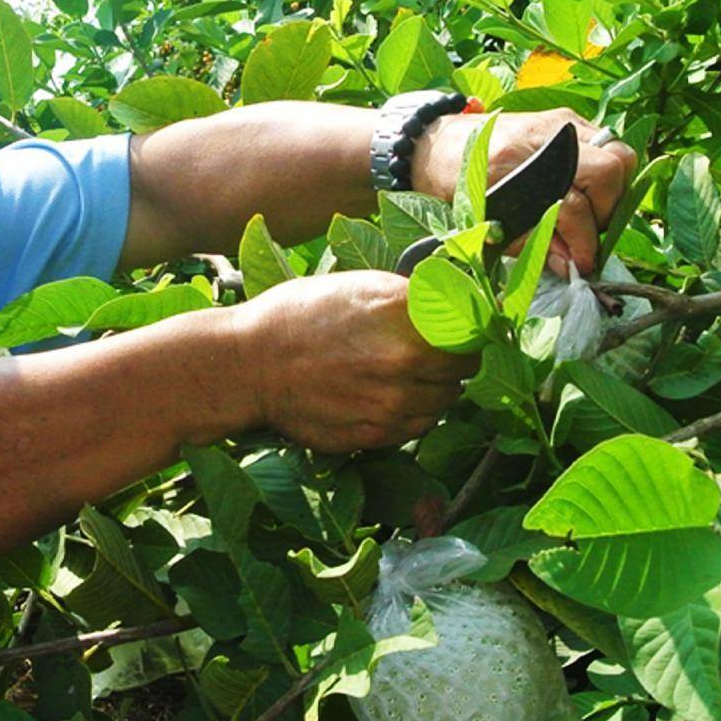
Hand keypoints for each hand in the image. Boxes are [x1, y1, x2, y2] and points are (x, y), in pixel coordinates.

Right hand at [229, 271, 479, 452]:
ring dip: (434, 389)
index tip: (464, 328)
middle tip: (432, 351)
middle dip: (453, 359)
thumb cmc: (298, 316)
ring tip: (403, 374)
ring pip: (445, 402)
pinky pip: (417, 427)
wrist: (248, 365)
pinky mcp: (375, 435)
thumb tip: (455, 304)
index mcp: (404, 314)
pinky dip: (412, 414)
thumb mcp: (359, 285)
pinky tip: (386, 396)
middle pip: (464, 368)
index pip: (472, 328)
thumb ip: (411, 297)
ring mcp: (391, 403)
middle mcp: (404, 360)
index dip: (470, 328)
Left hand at [413, 109, 636, 278]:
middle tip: (589, 235)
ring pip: (618, 153)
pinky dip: (605, 174)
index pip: (570, 204)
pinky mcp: (569, 119)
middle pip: (610, 170)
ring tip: (590, 216)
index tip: (583, 264)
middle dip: (607, 210)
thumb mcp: (484, 222)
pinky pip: (609, 145)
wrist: (440, 143)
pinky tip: (584, 195)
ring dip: (613, 191)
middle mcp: (544, 133)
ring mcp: (561, 121)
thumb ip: (528, 244)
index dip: (582, 241)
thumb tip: (570, 265)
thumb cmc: (454, 184)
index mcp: (512, 162)